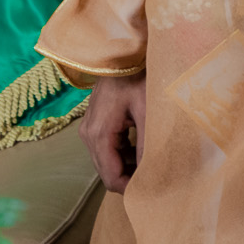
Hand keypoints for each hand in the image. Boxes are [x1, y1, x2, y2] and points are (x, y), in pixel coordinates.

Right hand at [81, 74, 146, 193]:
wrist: (122, 53)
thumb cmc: (137, 77)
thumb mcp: (147, 111)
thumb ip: (147, 144)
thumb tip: (152, 174)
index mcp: (99, 135)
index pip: (110, 177)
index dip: (130, 189)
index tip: (152, 191)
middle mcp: (88, 135)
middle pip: (106, 172)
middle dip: (129, 179)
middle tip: (155, 180)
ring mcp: (88, 129)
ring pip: (106, 161)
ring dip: (126, 167)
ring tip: (152, 164)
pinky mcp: (94, 124)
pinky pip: (106, 149)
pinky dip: (122, 154)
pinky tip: (141, 149)